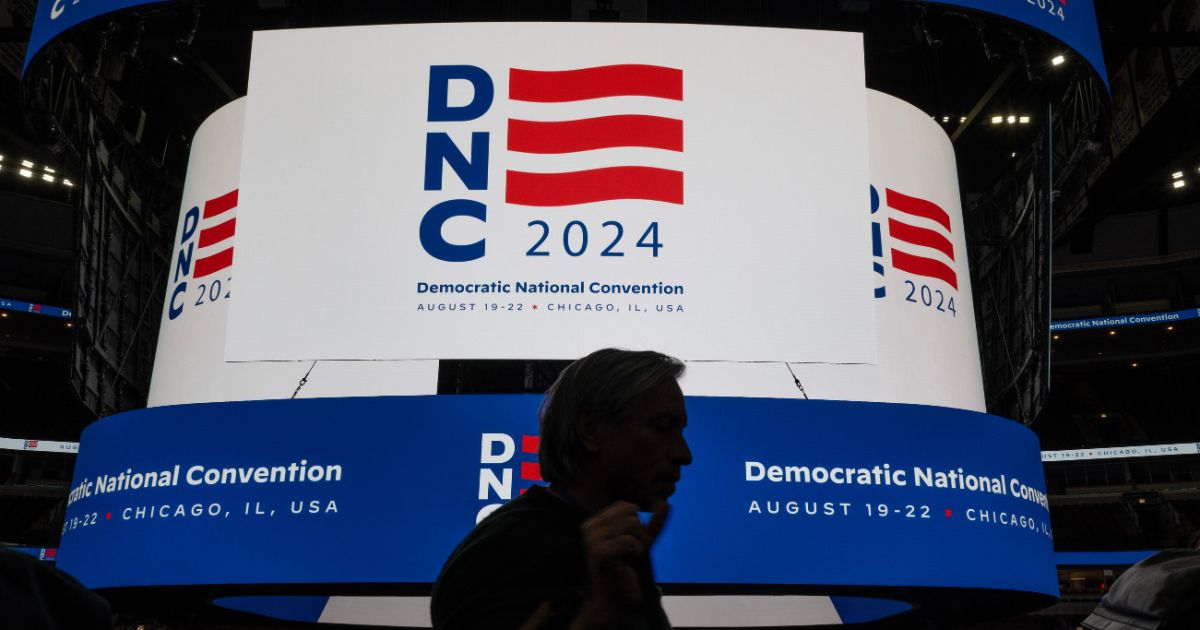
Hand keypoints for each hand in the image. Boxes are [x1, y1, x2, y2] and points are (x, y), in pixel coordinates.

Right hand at [571, 501, 668, 627]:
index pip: (627, 507)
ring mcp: (592, 538)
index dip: (637, 525)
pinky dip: (634, 552)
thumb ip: (654, 522)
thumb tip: (667, 503)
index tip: (628, 545)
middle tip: (628, 554)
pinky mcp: (598, 552)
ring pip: (632, 525)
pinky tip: (625, 564)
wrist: (617, 597)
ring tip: (626, 559)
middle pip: (631, 514)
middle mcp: (590, 526)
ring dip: (637, 545)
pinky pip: (630, 541)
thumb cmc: (628, 568)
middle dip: (638, 535)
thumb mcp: (644, 540)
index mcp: (595, 521)